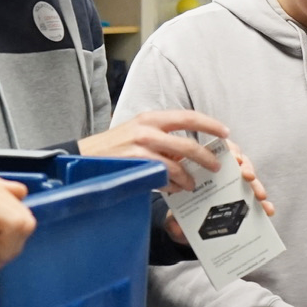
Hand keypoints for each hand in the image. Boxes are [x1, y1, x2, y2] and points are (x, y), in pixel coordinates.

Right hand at [83, 113, 275, 213]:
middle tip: (217, 167)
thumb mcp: (136, 133)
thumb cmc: (112, 149)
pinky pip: (163, 178)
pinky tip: (173, 189)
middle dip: (207, 158)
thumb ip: (161, 138)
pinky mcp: (135, 166)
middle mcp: (147, 129)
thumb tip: (188, 152)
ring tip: (192, 185)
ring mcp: (141, 148)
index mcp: (151, 118)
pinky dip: (172, 185)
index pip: (188, 117)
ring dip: (189, 178)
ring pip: (177, 165)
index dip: (210, 124)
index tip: (226, 133)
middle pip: (188, 144)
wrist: (81, 158)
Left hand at [162, 142, 274, 243]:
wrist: (186, 230)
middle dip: (246, 167)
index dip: (228, 151)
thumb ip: (174, 222)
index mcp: (200, 169)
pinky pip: (255, 199)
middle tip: (248, 176)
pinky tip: (268, 211)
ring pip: (249, 179)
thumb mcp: (175, 218)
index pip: (217, 150)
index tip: (234, 160)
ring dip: (256, 185)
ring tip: (260, 196)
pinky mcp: (243, 200)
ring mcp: (233, 185)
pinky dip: (263, 204)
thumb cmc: (180, 216)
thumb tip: (176, 227)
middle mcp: (219, 173)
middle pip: (237, 162)